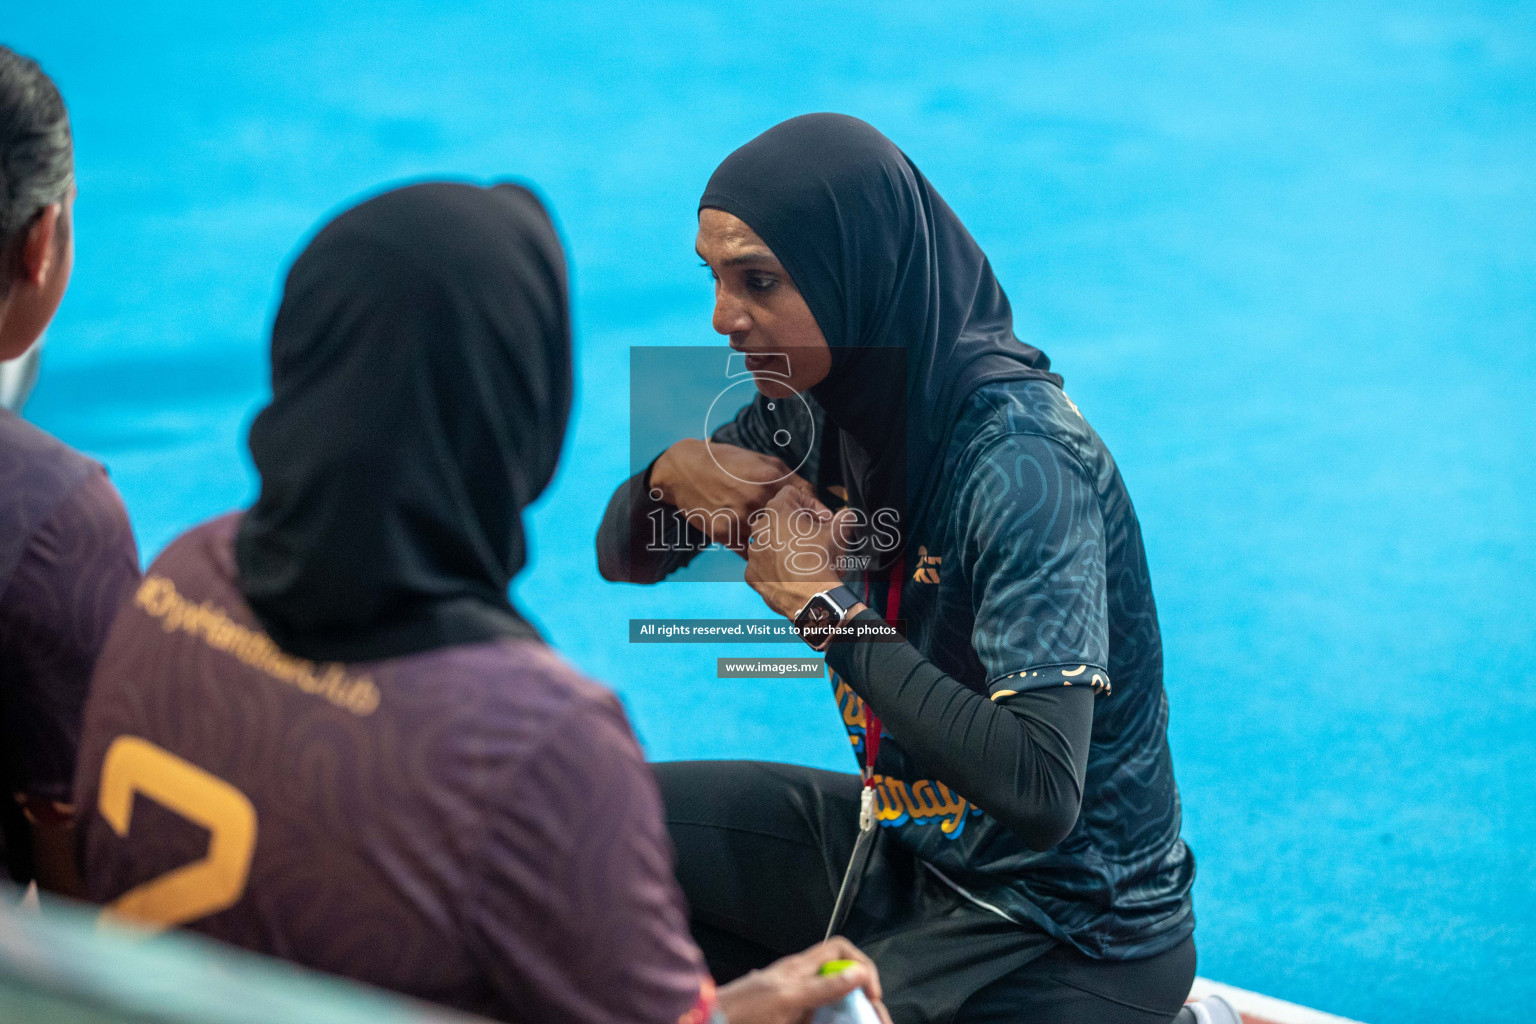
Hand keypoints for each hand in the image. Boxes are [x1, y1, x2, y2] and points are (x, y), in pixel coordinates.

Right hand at [651, 439, 815, 554]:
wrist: (686, 470)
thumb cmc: (728, 463)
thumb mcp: (762, 461)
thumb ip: (789, 479)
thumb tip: (815, 499)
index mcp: (771, 478)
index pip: (807, 501)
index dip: (818, 514)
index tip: (824, 525)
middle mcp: (758, 499)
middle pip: (792, 525)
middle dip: (801, 534)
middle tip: (804, 541)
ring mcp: (740, 517)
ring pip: (770, 541)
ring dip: (777, 546)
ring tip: (782, 549)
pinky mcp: (724, 533)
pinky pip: (749, 550)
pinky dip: (755, 551)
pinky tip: (759, 549)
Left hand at [716, 937, 892, 1023]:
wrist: (709, 1021)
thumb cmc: (745, 1012)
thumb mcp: (788, 999)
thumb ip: (822, 986)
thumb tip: (858, 973)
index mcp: (799, 968)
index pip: (840, 949)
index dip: (861, 966)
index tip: (872, 995)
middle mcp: (797, 977)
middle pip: (839, 975)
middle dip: (860, 995)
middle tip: (871, 1016)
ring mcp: (789, 995)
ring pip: (828, 997)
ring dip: (844, 1009)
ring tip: (855, 1019)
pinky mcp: (785, 1009)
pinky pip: (812, 1009)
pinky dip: (824, 1016)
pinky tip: (827, 1020)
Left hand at [744, 485, 861, 619]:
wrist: (809, 597)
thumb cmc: (821, 559)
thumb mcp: (838, 533)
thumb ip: (843, 518)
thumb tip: (848, 515)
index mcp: (777, 511)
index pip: (793, 494)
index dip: (812, 505)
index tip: (825, 520)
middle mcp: (760, 528)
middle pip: (781, 519)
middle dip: (801, 526)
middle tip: (818, 539)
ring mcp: (753, 552)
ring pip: (772, 542)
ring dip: (789, 546)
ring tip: (808, 559)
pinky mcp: (751, 573)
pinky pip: (765, 565)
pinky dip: (778, 567)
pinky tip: (793, 574)